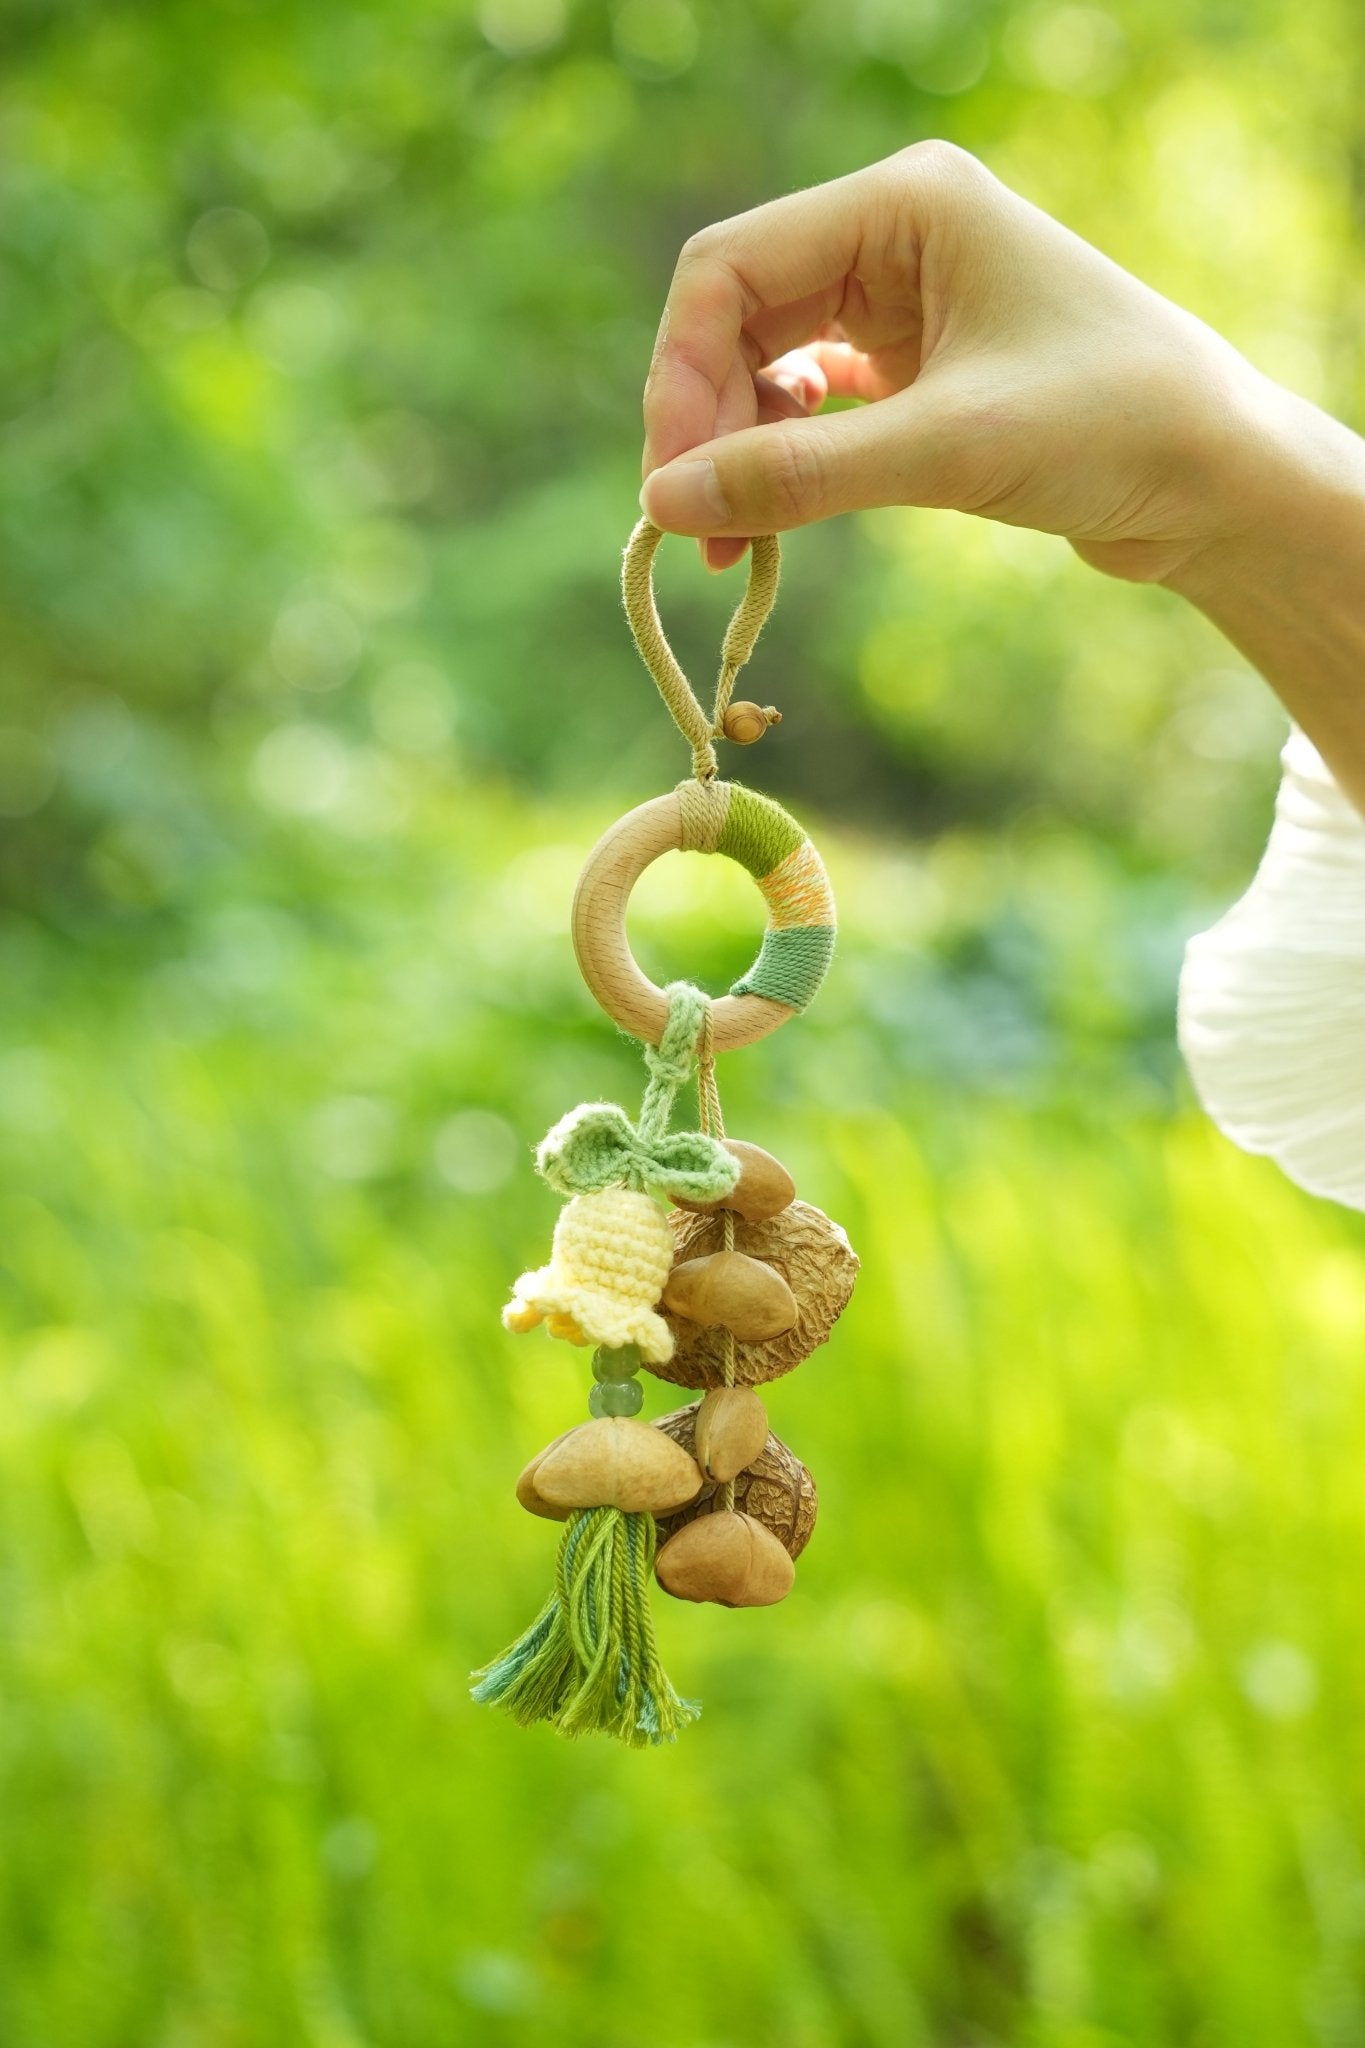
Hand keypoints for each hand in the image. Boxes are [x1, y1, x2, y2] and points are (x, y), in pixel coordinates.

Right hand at [640, 142, 1274, 585]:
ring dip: (735, 449)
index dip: (681, 376)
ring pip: (764, 364)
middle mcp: (893, 235)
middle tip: (692, 528)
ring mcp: (902, 299)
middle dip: (701, 421)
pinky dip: (781, 459)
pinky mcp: (914, 366)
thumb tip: (663, 505)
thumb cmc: (1108, 429)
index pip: (730, 269)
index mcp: (902, 204)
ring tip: (730, 544)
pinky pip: (809, 405)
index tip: (670, 484)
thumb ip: (799, 474)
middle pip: (736, 316)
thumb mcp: (947, 450)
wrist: (1216, 480)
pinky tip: (775, 515)